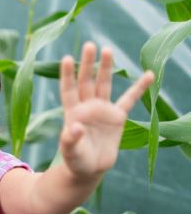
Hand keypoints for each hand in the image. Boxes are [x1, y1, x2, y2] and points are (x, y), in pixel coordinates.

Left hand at [58, 42, 153, 177]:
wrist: (89, 168)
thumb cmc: (75, 159)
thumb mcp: (69, 151)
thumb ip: (69, 139)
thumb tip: (74, 126)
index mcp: (72, 112)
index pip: (68, 89)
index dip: (67, 75)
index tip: (65, 58)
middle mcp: (86, 106)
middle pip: (86, 81)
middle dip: (88, 64)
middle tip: (90, 45)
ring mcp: (102, 110)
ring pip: (104, 85)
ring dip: (106, 68)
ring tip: (107, 49)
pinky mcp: (117, 117)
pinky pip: (129, 100)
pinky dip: (139, 88)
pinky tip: (148, 74)